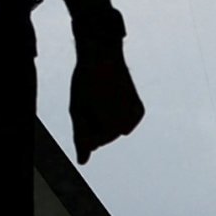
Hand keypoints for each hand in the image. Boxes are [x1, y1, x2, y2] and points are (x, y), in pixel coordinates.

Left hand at [67, 36, 145, 160]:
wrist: (102, 54)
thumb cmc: (85, 82)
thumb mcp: (77, 110)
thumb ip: (80, 138)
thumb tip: (83, 162)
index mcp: (109, 127)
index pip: (93, 143)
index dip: (82, 123)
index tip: (82, 103)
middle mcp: (126, 126)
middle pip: (105, 137)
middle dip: (94, 123)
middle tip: (90, 97)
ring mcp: (134, 118)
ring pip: (116, 131)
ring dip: (106, 119)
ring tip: (99, 96)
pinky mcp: (139, 110)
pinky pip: (126, 122)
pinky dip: (118, 114)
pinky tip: (113, 98)